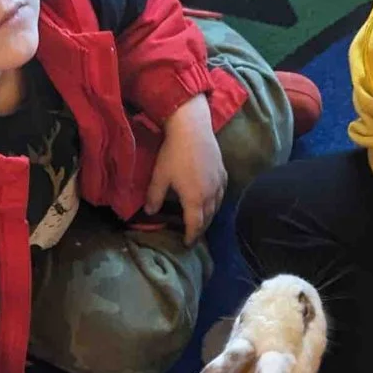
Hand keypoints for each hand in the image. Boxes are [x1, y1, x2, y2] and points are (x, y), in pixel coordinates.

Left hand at [146, 96, 226, 243]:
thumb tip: (149, 212)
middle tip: (193, 235)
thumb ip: (154, 197)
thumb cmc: (174, 153)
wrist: (192, 129)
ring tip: (202, 221)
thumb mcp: (160, 177)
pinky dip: (216, 202)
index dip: (191, 237)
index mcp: (195, 199)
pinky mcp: (223, 172)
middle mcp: (211, 195)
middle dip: (200, 229)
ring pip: (217, 207)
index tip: (187, 244)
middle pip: (208, 219)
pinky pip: (222, 194)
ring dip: (209, 217)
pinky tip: (211, 200)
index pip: (195, 225)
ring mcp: (219, 183)